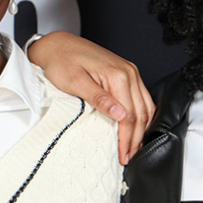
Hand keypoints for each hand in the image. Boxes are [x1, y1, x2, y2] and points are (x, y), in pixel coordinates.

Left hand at [26, 31, 155, 163]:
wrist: (57, 45)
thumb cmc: (61, 61)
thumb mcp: (75, 83)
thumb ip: (99, 99)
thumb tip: (120, 115)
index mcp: (118, 75)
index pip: (130, 115)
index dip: (127, 138)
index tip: (123, 155)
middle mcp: (129, 72)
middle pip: (141, 113)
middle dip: (136, 138)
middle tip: (129, 157)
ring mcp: (129, 72)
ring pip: (146, 106)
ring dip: (141, 129)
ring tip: (133, 148)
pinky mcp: (126, 73)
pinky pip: (141, 98)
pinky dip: (141, 116)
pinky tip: (135, 128)